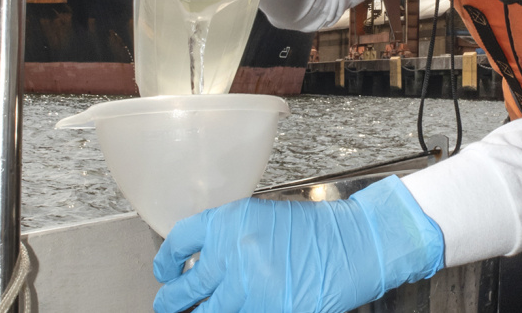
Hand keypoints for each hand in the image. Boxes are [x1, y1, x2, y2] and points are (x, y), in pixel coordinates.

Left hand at [152, 175, 444, 312]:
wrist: (355, 244)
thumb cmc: (317, 230)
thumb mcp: (264, 219)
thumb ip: (231, 237)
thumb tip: (204, 261)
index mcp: (229, 223)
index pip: (180, 242)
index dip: (167, 261)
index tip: (166, 271)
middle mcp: (232, 255)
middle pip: (183, 288)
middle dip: (170, 301)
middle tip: (168, 303)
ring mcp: (247, 289)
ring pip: (205, 312)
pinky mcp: (266, 310)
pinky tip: (236, 309)